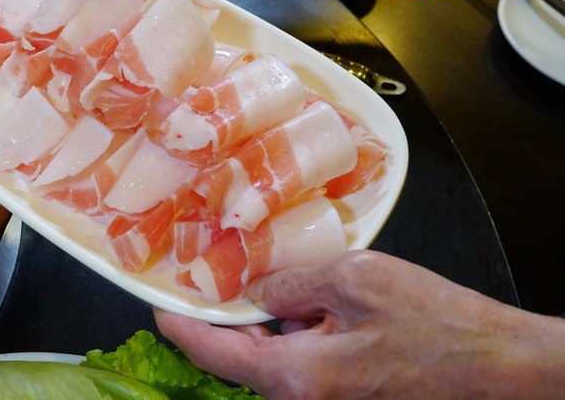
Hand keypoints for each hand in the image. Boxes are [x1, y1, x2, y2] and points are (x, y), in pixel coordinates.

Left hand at [155, 250, 564, 398]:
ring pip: (272, 355)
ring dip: (265, 319)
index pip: (213, 352)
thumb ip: (292, 283)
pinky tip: (308, 296)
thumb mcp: (355, 279)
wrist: (498, 366)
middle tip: (212, 270)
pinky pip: (301, 360)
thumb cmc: (436, 325)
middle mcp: (303, 398)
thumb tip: (254, 290)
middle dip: (225, 314)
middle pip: (239, 356)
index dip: (179, 324)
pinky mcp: (344, 393)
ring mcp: (324, 399)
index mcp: (297, 375)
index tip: (158, 301)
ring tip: (265, 274)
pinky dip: (294, 329)